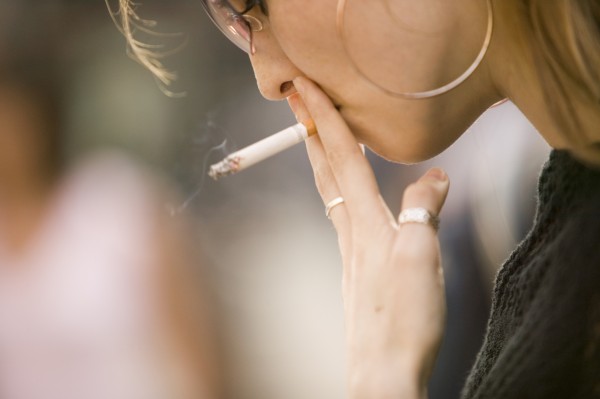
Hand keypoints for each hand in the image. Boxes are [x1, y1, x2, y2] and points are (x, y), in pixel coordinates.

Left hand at [288, 77, 449, 398]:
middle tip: (297, 100)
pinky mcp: (358, 269)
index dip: (324, 119)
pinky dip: (339, 189)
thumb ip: (423, 210)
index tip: (305, 87)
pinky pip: (342, 214)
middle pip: (326, 171)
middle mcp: (351, 232)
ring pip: (330, 192)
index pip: (342, 157)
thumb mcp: (422, 257)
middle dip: (311, 131)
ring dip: (321, 158)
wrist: (383, 371)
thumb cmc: (403, 319)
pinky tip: (346, 196)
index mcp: (365, 222)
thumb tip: (433, 175)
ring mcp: (350, 252)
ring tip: (316, 136)